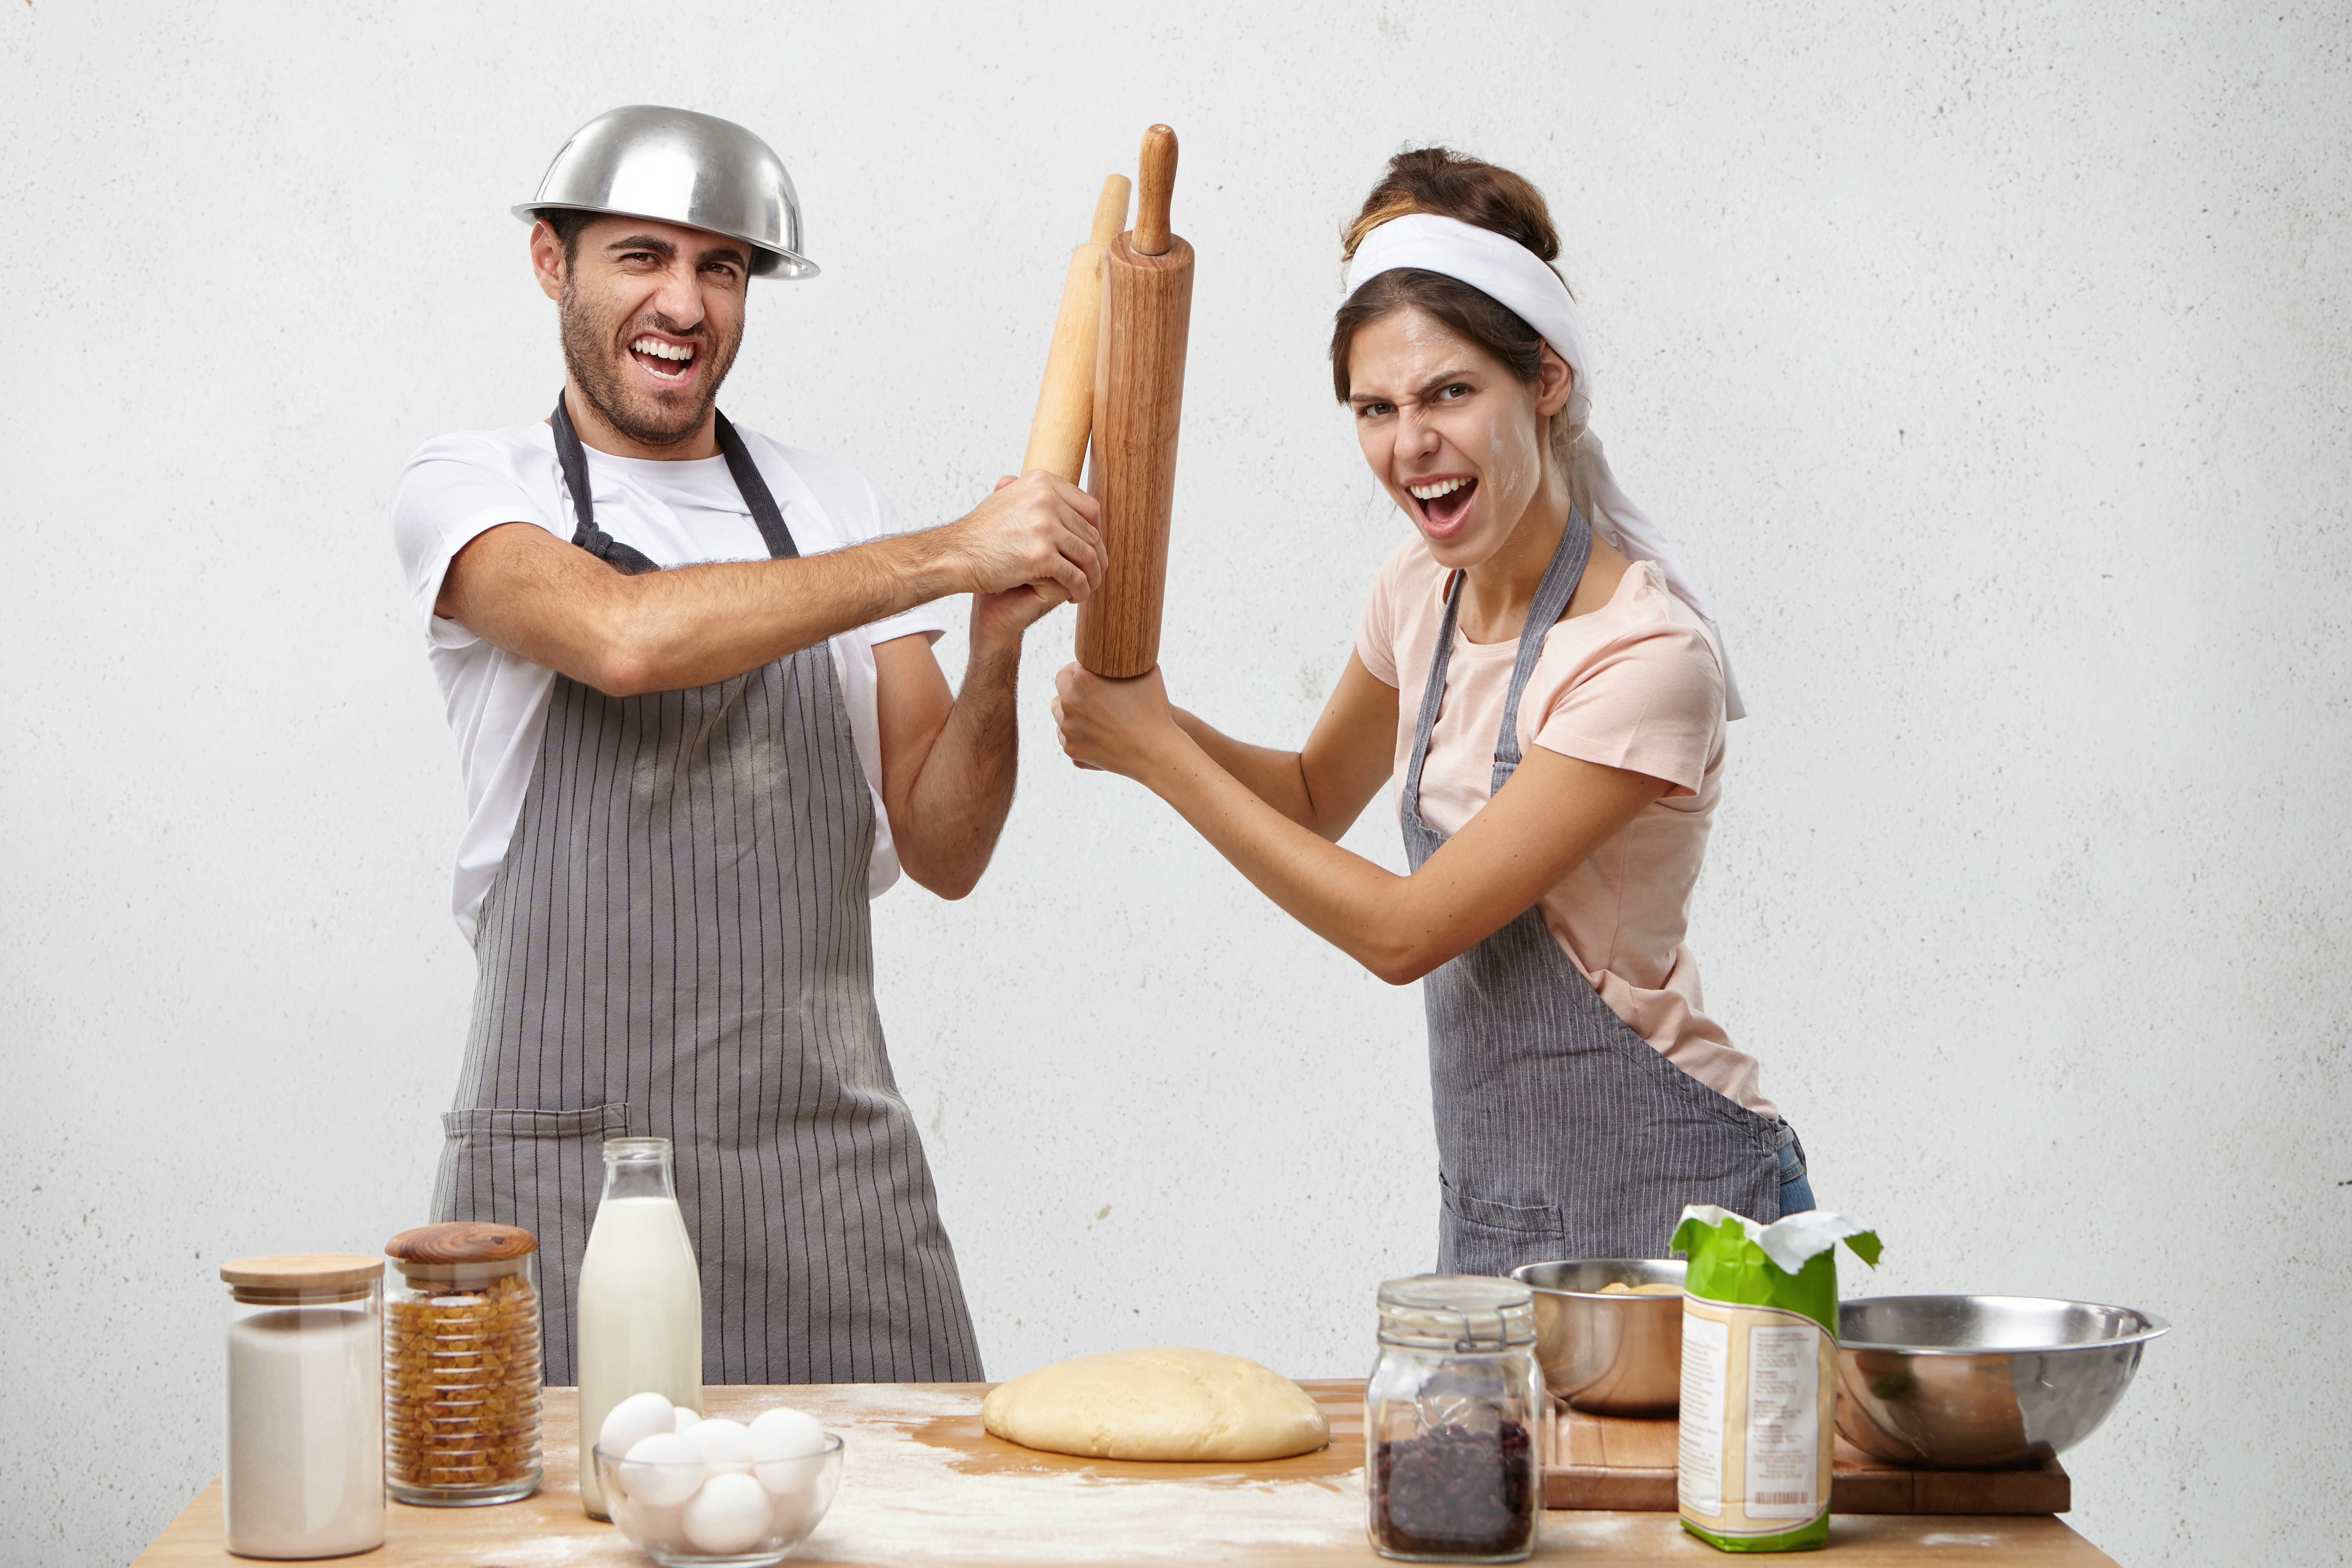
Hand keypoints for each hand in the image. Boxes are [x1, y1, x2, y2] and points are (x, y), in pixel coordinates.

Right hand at [941, 470, 1103, 605]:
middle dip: (1096, 557)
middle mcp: (1046, 500)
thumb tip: (1057, 494)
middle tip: (1093, 573)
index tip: (1092, 547)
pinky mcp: (1041, 556)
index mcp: (1042, 482)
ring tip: (1087, 588)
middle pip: (1090, 533)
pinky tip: (1075, 597)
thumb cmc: (980, 534)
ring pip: (1086, 556)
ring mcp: (1044, 528)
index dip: (1096, 531)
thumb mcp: (1006, 499)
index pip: (1089, 507)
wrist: (955, 555)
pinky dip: (1080, 590)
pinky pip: (1074, 576)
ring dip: (1092, 576)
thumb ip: (1033, 496)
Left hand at [1052, 662, 1182, 780]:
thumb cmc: (1154, 711)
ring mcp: (1067, 728)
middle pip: (1060, 686)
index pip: (1072, 667)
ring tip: (1089, 711)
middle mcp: (1069, 702)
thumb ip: (1129, 660)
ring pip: (1058, 712)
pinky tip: (1091, 732)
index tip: (1092, 672)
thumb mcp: (1147, 673)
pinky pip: (1065, 736)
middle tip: (1090, 690)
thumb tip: (1127, 649)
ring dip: (1070, 709)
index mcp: (1082, 679)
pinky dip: (1076, 734)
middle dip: (1073, 685)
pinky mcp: (1071, 749)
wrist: (1155, 753)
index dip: (1083, 667)